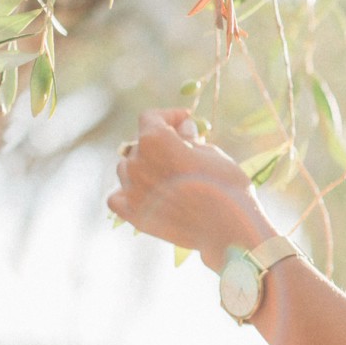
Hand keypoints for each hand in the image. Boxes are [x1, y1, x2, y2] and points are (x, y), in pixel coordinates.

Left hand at [108, 108, 275, 270]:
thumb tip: (182, 129)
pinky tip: (145, 192)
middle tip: (182, 150)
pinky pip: (117, 197)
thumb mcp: (213, 153)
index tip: (185, 121)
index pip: (151, 117)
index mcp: (155, 140)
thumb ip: (190, 139)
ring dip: (144, 166)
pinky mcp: (133, 214)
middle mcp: (136, 161)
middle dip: (160, 143)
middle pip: (140, 143)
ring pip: (127, 169)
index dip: (169, 116)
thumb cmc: (225, 186)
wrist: (228, 228)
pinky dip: (128, 192)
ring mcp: (132, 189)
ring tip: (167, 175)